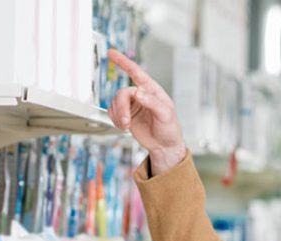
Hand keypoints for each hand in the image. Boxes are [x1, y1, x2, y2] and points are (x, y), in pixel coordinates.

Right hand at [106, 49, 185, 175]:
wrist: (164, 147)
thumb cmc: (170, 130)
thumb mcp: (166, 115)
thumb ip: (152, 102)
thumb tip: (138, 92)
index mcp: (152, 90)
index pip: (136, 72)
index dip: (123, 62)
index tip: (111, 53)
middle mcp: (141, 95)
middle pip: (122, 93)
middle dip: (121, 107)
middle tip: (126, 122)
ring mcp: (132, 105)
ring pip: (115, 102)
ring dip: (118, 115)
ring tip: (127, 126)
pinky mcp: (125, 114)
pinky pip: (112, 111)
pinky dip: (114, 119)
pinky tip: (124, 126)